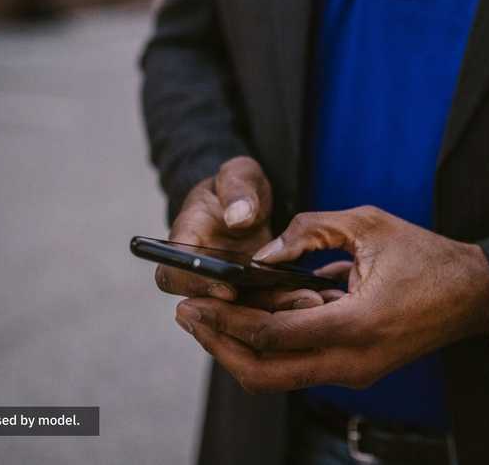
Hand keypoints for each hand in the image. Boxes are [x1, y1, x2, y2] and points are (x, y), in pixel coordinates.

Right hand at [155, 156, 327, 310]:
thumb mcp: (238, 176)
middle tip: (282, 304)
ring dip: (272, 312)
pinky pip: (264, 307)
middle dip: (245, 311)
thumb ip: (237, 190)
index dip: (194, 285)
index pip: (173, 274)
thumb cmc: (237, 186)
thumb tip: (237, 217)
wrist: (249, 201)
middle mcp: (201, 271)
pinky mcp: (250, 294)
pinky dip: (286, 305)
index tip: (227, 287)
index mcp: (186, 240)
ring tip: (308, 300)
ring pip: (242, 312)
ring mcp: (225, 287)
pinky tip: (315, 299)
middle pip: (209, 306)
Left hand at [173, 206, 488, 391]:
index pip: (272, 335)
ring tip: (208, 319)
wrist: (475, 294)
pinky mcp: (355, 370)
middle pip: (264, 373)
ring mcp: (354, 372)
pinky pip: (298, 367)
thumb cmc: (427, 257)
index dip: (226, 320)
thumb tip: (263, 255)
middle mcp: (352, 361)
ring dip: (239, 351)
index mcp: (357, 325)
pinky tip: (247, 319)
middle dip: (219, 346)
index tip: (194, 302)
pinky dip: (267, 349)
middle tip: (189, 316)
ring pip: (278, 377)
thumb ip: (309, 231)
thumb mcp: (368, 224)